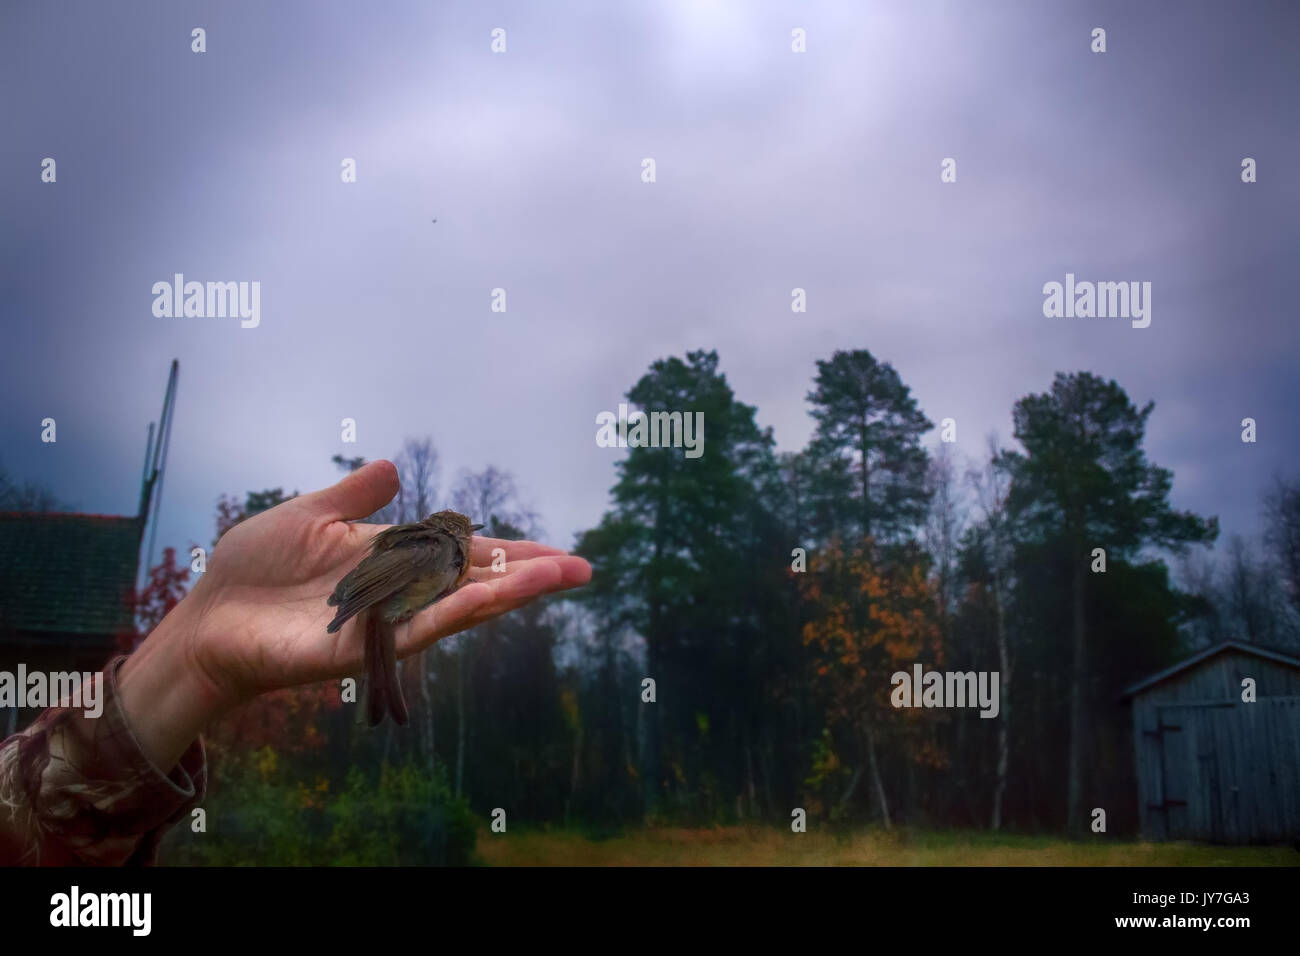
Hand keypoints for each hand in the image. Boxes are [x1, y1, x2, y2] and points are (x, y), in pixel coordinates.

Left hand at [116, 460, 590, 768]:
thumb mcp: (307, 514)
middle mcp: (400, 591)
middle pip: (477, 581)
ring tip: (561, 575)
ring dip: (513, 591)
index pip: (463, 554)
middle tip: (584, 569)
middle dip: (530, 574)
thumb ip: (353, 497)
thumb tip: (392, 466)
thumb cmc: (252, 568)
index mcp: (391, 558)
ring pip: (463, 604)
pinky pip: (424, 625)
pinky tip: (498, 595)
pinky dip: (464, 608)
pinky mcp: (368, 647)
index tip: (555, 551)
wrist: (209, 617)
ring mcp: (388, 621)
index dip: (509, 551)